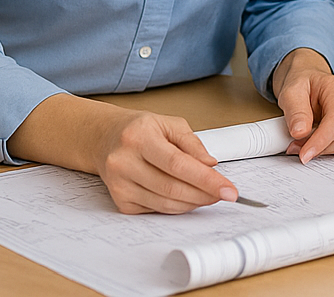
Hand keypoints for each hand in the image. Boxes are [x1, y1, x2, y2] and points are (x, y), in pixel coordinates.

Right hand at [90, 107, 241, 214]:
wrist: (104, 138)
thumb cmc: (140, 129)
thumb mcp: (169, 123)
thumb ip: (192, 144)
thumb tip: (210, 165)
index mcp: (138, 137)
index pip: (178, 164)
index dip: (206, 180)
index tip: (229, 189)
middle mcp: (124, 162)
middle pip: (172, 188)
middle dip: (204, 194)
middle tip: (225, 194)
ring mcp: (119, 184)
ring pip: (164, 204)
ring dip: (193, 203)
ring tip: (209, 195)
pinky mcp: (120, 200)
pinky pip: (155, 210)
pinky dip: (176, 207)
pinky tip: (187, 197)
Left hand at [272, 48, 333, 161]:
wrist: (311, 84)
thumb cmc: (303, 86)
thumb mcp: (290, 93)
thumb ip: (295, 112)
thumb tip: (300, 132)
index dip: (320, 142)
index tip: (304, 155)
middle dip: (319, 147)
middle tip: (296, 146)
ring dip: (326, 150)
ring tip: (309, 141)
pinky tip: (322, 140)